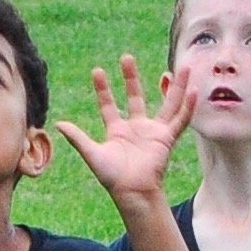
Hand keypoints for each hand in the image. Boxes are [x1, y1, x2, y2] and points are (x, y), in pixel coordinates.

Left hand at [56, 55, 194, 202]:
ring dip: (172, 86)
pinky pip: (179, 120)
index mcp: (117, 131)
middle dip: (131, 77)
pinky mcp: (166, 139)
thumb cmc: (113, 178)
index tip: (97, 70)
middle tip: (126, 57)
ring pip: (165, 104)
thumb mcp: (92, 154)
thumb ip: (78, 138)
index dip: (103, 89)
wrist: (134, 193)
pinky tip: (193, 90)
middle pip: (135, 96)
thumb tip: (57, 124)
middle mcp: (136, 128)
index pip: (109, 104)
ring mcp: (153, 132)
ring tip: (179, 66)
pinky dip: (187, 106)